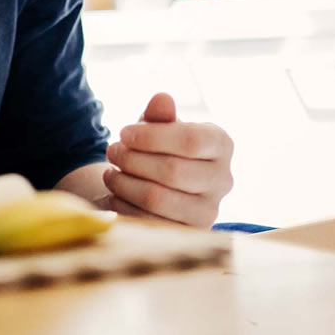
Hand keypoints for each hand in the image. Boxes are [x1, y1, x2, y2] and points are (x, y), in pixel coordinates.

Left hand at [103, 92, 233, 228]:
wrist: (161, 188)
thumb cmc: (161, 149)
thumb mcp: (159, 128)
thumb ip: (160, 114)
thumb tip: (161, 99)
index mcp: (222, 144)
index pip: (192, 140)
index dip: (152, 136)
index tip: (123, 132)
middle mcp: (223, 179)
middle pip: (174, 170)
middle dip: (134, 159)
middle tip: (112, 150)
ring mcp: (209, 211)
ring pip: (158, 197)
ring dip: (125, 182)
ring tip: (110, 171)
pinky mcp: (187, 235)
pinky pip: (148, 222)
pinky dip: (125, 205)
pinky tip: (115, 192)